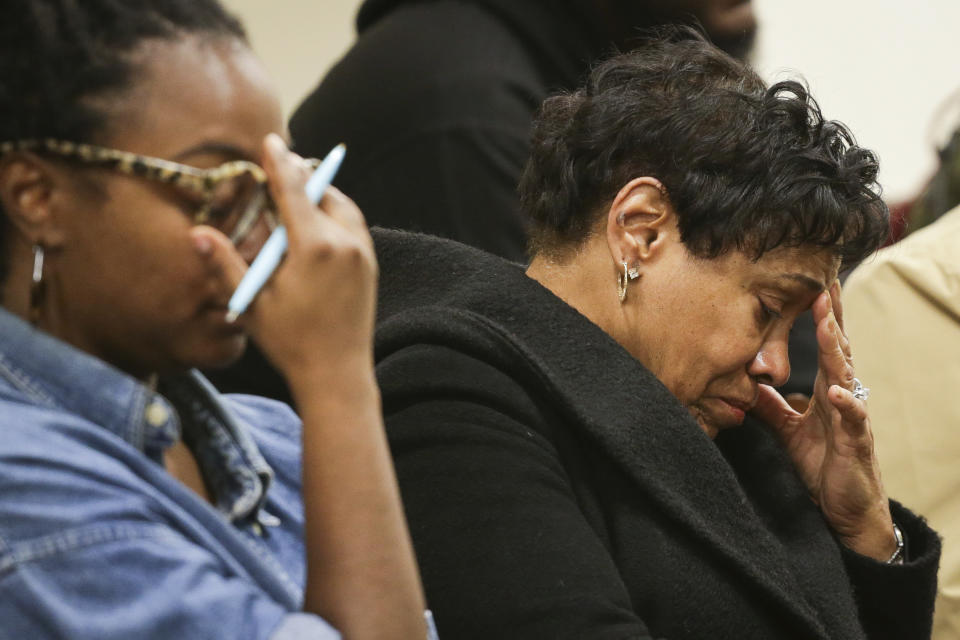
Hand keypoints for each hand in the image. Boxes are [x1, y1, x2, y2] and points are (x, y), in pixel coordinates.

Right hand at [192, 134, 377, 380]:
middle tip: (282, 166)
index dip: (280, 163)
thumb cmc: (290, 341)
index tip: (271, 141)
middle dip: (302, 177)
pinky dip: (337, 213)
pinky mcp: (371, 266)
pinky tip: (320, 220)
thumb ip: (225, 264)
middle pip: (323, 192)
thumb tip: (196, 233)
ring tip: (300, 190)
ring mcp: (363, 253)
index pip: (294, 190)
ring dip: (322, 194)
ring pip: (344, 206)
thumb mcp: (252, 303)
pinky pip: (354, 225)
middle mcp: (344, 242)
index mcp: (314, 246)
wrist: (338, 374)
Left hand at [751, 281, 895, 560]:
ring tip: (827, 323)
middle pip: (839, 350)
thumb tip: (747, 384)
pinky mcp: (855, 443)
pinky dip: (846, 404)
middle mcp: (842, 397)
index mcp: (827, 391)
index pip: (825, 347)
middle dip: (832, 318)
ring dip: (837, 349)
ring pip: (846, 376)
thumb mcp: (790, 431)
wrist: (845, 508)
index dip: (821, 317)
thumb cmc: (824, 466)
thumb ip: (771, 407)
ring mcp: (852, 417)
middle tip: (825, 285)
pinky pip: (853, 420)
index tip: (814, 285)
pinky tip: (836, 392)